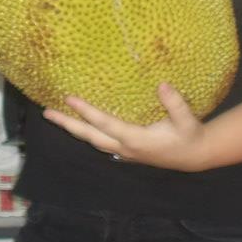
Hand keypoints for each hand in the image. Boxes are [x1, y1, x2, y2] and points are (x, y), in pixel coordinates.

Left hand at [43, 83, 209, 171]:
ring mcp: (124, 152)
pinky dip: (87, 134)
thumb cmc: (189, 136)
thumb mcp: (186, 119)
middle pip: (90, 136)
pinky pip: (100, 142)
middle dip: (68, 124)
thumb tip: (162, 84)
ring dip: (74, 129)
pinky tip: (80, 127)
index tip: (69, 98)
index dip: (86, 111)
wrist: (194, 156)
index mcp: (135, 139)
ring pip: (93, 141)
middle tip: (47, 113)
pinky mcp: (127, 152)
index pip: (104, 123)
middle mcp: (125, 147)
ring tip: (57, 117)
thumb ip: (175, 103)